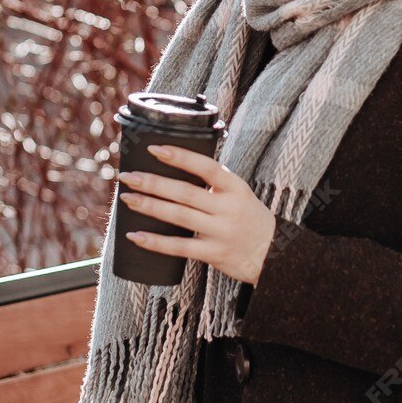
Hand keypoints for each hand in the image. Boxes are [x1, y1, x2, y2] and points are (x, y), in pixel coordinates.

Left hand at [117, 144, 276, 286]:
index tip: (154, 148)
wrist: (274, 254)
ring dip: (150, 206)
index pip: (206, 167)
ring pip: (179, 216)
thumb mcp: (239, 193)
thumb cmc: (248, 218)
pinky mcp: (214, 254)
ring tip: (127, 199)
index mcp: (235, 187)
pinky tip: (136, 236)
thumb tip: (174, 165)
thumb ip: (214, 182)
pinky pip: (180, 247)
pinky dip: (155, 242)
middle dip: (153, 182)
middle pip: (185, 192)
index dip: (180, 156)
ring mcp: (221, 232)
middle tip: (128, 176)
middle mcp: (229, 208)